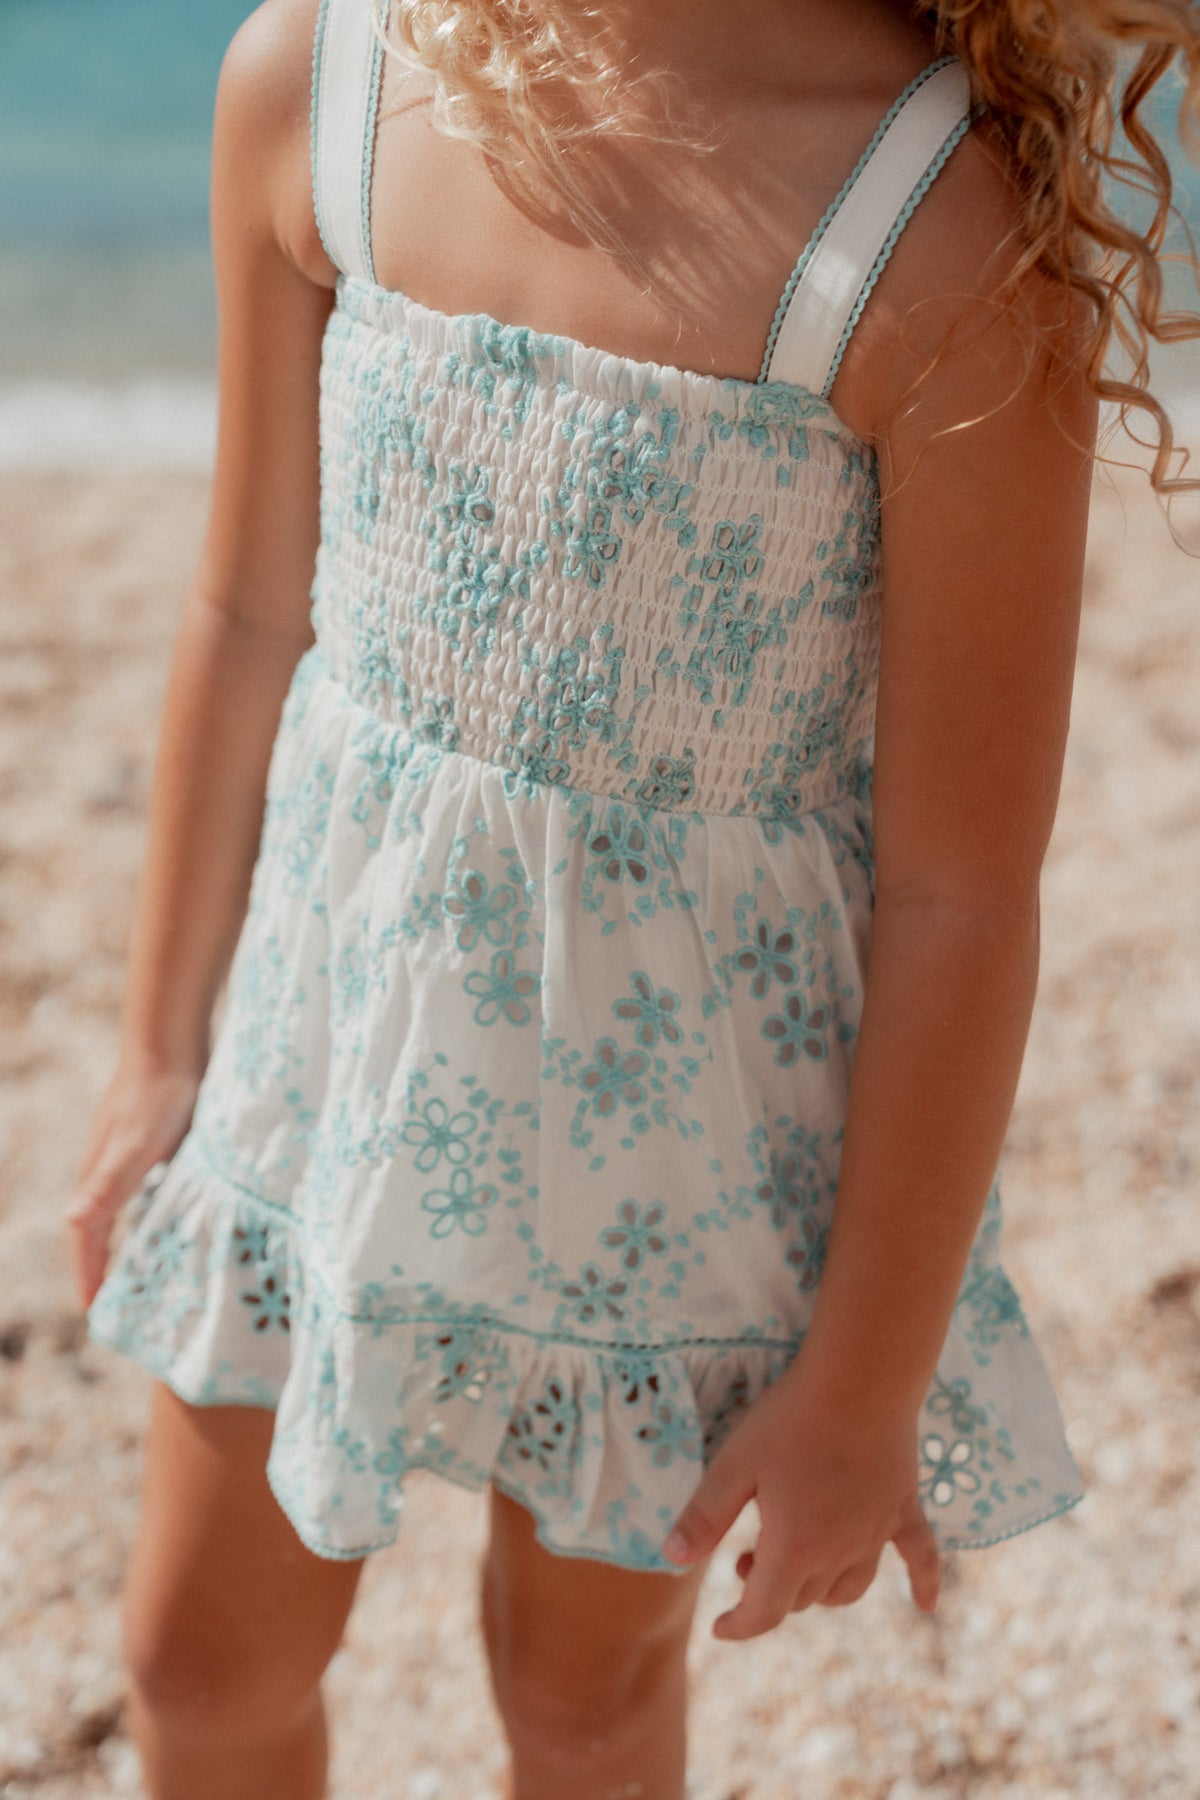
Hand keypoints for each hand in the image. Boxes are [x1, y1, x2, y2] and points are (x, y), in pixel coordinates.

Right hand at [65, 1055, 201, 1310]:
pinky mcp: (153, 1142)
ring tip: (144, 1270)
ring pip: (122, 1209)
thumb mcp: (137, 1146)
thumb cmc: (158, 1097)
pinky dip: (152, 1213)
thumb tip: (74, 1221)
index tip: (94, 1313)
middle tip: (116, 1304)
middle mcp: (107, 1170)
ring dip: (127, 1240)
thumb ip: (109, 1183)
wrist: (172, 1042)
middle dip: (103, 1266)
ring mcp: (128, 1155)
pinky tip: (173, 1216)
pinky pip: (146, 1190)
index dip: (91, 1275)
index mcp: (98, 1178)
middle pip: (98, 1229)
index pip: (87, 1239)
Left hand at [662, 1366, 939, 1639]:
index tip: (719, 1627)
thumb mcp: (734, 1465)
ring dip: (818, 1589)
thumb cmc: (789, 1419)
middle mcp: (841, 1553)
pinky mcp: (904, 1509)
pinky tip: (926, 1605)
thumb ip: (705, 1516)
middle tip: (743, 1558)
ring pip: (848, 1588)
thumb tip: (673, 1561)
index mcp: (795, 1550)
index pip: (764, 1613)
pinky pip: (921, 1557)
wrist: (858, 1379)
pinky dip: (924, 1584)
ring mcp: (877, 1533)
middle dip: (768, 1592)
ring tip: (792, 1562)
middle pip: (803, 1599)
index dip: (738, 1626)